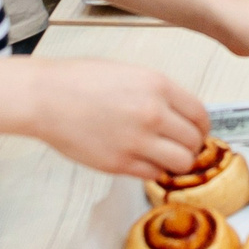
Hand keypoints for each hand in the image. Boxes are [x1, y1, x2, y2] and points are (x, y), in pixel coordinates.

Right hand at [27, 57, 209, 177]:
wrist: (46, 97)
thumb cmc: (81, 81)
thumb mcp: (131, 73)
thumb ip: (160, 93)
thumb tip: (182, 115)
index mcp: (158, 86)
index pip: (200, 115)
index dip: (202, 127)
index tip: (197, 132)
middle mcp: (153, 113)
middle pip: (195, 142)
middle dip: (191, 146)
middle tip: (180, 146)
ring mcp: (137, 141)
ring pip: (181, 164)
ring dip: (177, 163)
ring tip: (164, 157)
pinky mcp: (119, 163)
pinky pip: (154, 174)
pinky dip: (154, 171)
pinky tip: (143, 161)